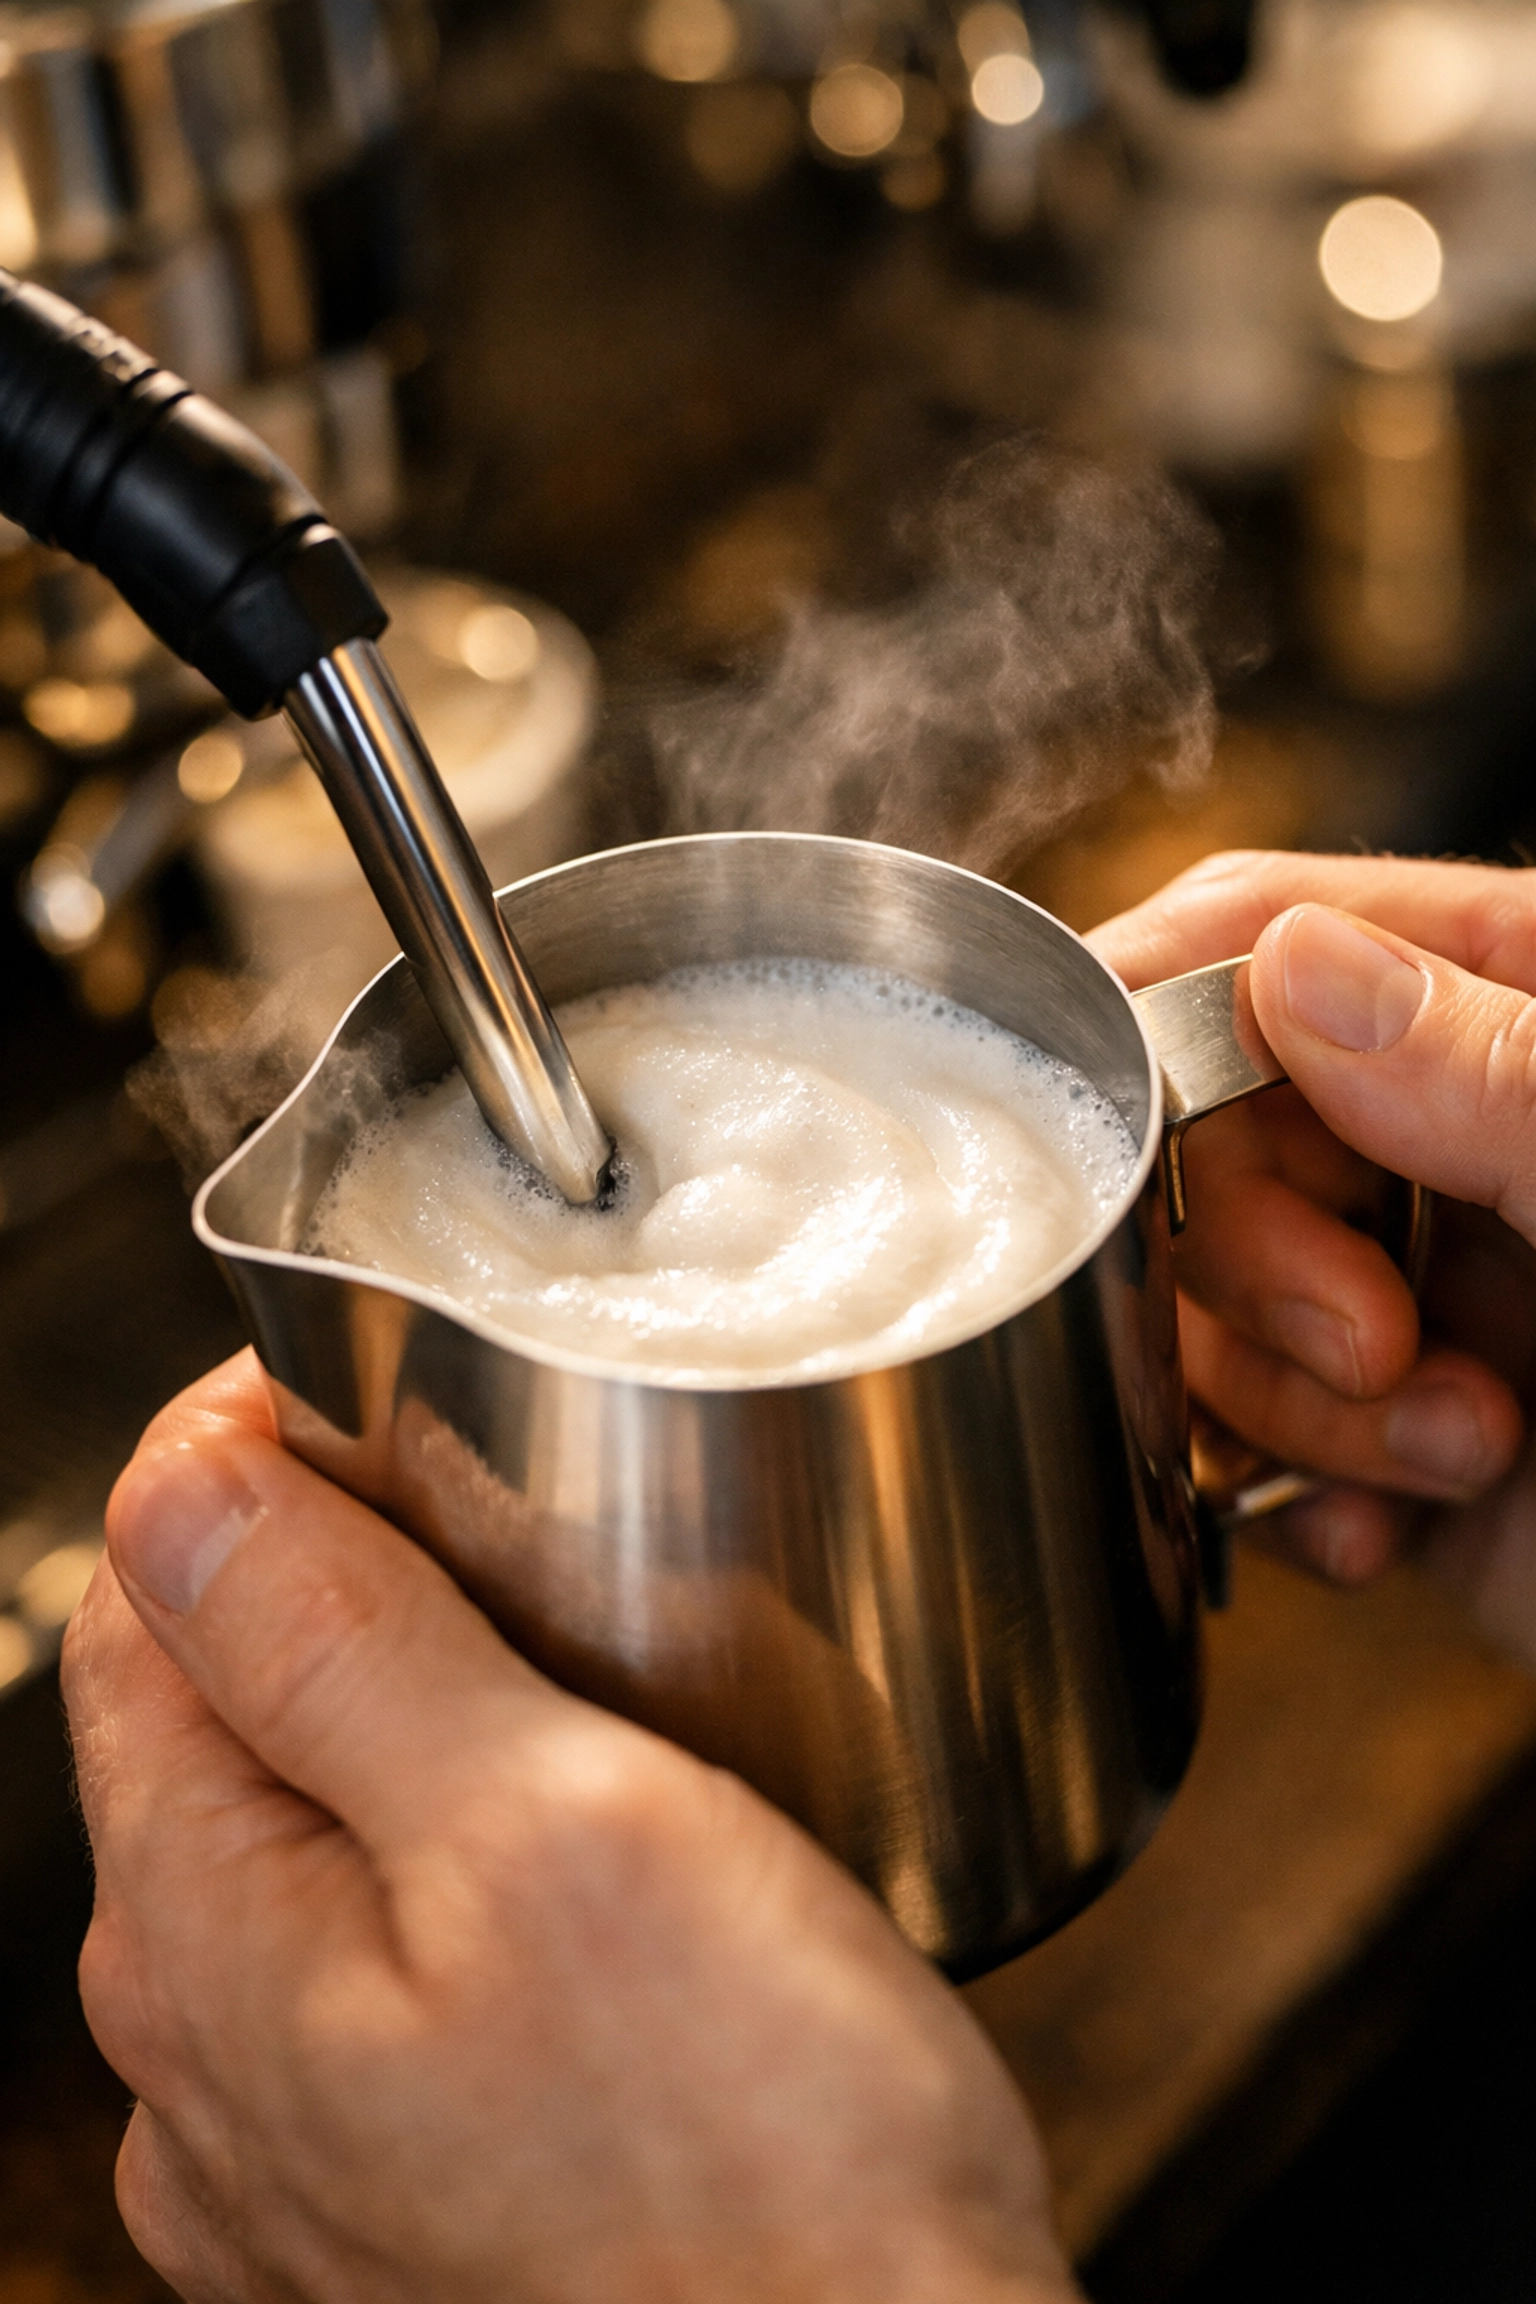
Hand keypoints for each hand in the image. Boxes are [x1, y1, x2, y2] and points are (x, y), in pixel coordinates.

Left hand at [65, 1351, 1078, 2303]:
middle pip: (209, 1718)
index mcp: (207, 1935)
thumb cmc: (753, 2159)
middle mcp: (207, 2057)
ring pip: (299, 1835)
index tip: (359, 1381)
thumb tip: (178, 1484)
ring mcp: (296, 2142)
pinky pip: (376, 1956)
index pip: (142, 1606)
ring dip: (391, 1710)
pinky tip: (565, 1841)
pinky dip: (444, 1849)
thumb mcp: (549, 1834)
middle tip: (484, 1486)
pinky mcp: (404, 2186)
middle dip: (317, 1571)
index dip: (239, 1457)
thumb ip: (337, 1652)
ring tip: (544, 1642)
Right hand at [1088, 852, 1535, 1656]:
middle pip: (1211, 1131)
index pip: (1282, 934)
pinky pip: (1247, 1440)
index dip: (1177, 1020)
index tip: (1133, 1126)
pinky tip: (1382, 1530)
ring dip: (1299, 1400)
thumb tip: (1296, 965)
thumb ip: (1501, 1078)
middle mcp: (1463, 1142)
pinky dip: (1289, 1494)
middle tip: (1373, 1340)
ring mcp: (1429, 1290)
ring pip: (1209, 1300)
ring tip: (1458, 1451)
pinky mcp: (1399, 1442)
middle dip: (1262, 1255)